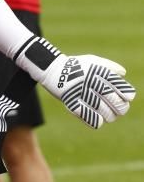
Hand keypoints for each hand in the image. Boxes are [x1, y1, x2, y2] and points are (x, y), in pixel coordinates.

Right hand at [16, 38, 135, 127]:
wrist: (53, 69)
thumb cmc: (76, 66)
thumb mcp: (93, 60)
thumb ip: (110, 66)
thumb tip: (123, 74)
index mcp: (101, 73)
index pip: (123, 90)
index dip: (127, 96)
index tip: (126, 98)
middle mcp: (94, 83)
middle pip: (118, 104)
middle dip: (121, 109)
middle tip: (119, 109)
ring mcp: (83, 94)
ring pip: (107, 115)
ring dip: (110, 116)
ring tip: (108, 114)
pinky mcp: (73, 104)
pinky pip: (92, 120)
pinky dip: (97, 121)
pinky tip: (97, 117)